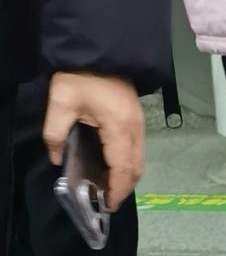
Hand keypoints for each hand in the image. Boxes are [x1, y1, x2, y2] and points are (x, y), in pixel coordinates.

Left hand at [44, 72, 144, 210]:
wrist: (99, 49)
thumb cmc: (80, 76)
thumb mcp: (60, 103)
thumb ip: (55, 134)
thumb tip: (57, 159)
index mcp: (119, 127)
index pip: (123, 167)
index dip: (117, 189)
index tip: (108, 206)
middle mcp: (135, 127)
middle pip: (137, 166)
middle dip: (124, 187)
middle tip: (106, 202)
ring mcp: (139, 122)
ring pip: (139, 158)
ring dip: (126, 175)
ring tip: (106, 188)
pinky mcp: (136, 118)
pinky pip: (135, 148)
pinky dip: (127, 163)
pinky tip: (110, 167)